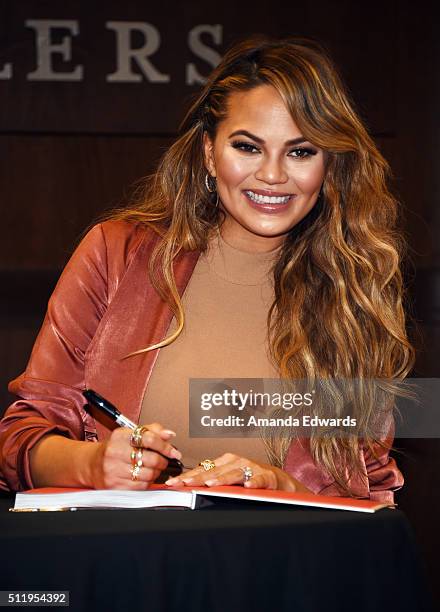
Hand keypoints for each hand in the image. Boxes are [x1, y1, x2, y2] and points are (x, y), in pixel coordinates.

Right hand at [89, 423, 181, 488]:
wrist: (91, 464)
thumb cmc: (114, 448)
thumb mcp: (130, 433)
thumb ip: (151, 430)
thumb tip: (169, 434)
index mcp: (120, 436)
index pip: (149, 438)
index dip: (165, 446)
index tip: (173, 451)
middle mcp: (115, 452)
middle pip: (151, 459)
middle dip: (163, 461)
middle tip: (164, 460)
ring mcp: (113, 470)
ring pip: (148, 474)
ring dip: (156, 472)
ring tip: (152, 468)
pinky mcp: (114, 486)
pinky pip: (141, 487)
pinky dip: (147, 482)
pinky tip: (143, 476)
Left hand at [164, 452, 310, 491]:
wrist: (278, 480)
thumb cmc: (250, 478)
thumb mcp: (229, 478)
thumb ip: (212, 481)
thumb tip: (187, 488)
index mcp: (225, 461)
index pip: (202, 469)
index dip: (187, 476)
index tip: (173, 483)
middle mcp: (236, 462)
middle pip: (214, 471)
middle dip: (197, 478)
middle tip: (184, 484)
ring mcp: (251, 467)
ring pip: (234, 474)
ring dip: (222, 478)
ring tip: (211, 483)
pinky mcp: (267, 476)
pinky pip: (259, 479)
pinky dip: (253, 481)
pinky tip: (247, 485)